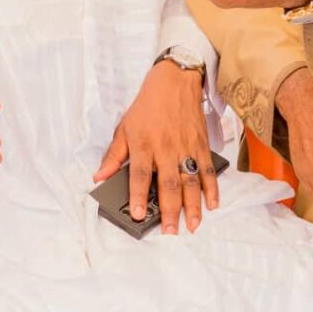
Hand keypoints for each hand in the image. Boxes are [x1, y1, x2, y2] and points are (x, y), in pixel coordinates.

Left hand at [93, 61, 217, 233]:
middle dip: (169, 210)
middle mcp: (165, 147)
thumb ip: (114, 155)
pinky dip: (211, 187)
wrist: (174, 80)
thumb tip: (100, 176)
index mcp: (144, 144)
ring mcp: (185, 146)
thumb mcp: (125, 126)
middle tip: (170, 231)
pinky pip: (206, 169)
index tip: (136, 214)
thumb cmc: (148, 105)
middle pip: (168, 183)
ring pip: (190, 180)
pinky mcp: (200, 144)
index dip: (137, 195)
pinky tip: (212, 203)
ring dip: (192, 205)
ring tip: (192, 225)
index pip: (139, 174)